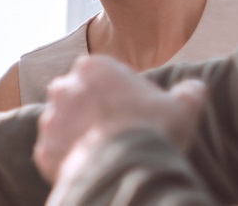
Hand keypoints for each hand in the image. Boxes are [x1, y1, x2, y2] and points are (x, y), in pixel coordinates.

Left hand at [33, 56, 206, 182]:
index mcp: (93, 67)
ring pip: (64, 125)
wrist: (126, 169)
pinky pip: (56, 153)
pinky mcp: (44, 151)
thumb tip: (194, 88)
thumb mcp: (183, 107)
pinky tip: (92, 166)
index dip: (119, 94)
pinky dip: (71, 159)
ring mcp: (50, 120)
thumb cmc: (154, 130)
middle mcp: (64, 88)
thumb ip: (189, 92)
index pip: (102, 77)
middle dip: (92, 111)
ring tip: (104, 152)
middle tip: (115, 132)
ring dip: (79, 135)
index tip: (132, 112)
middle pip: (78, 98)